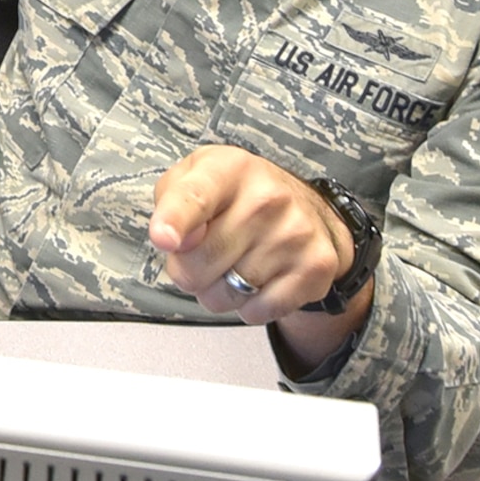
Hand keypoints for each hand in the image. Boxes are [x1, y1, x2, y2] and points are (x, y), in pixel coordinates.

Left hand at [147, 146, 357, 326]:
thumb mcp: (194, 177)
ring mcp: (295, 234)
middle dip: (188, 270)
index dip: (175, 220)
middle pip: (199, 262)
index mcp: (230, 168)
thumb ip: (170, 202)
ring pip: (225, 295)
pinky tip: (258, 280)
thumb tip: (175, 241)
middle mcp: (268, 197)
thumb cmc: (236, 196)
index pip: (196, 197)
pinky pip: (256, 312)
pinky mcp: (315, 269)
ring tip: (233, 264)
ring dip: (218, 291)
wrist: (307, 210)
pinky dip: (248, 306)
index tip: (163, 239)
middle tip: (203, 254)